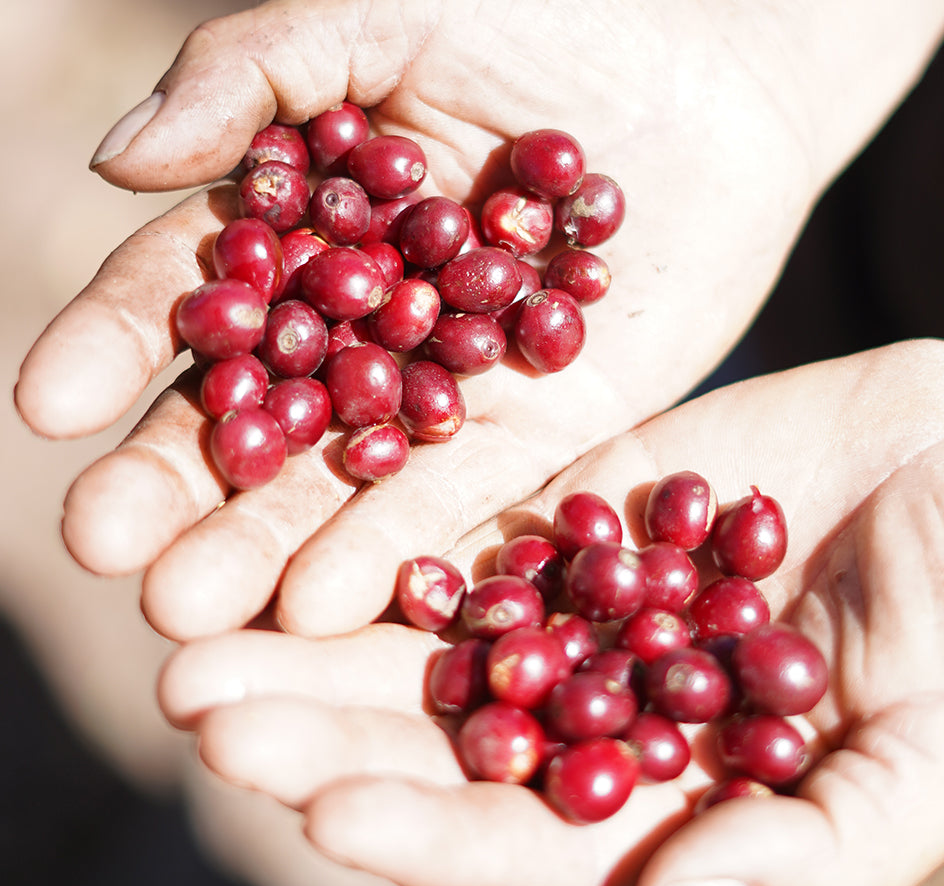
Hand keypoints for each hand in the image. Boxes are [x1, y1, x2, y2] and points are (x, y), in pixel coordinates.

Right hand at [15, 0, 943, 642]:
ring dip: (267, 544)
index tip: (46, 409)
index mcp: (308, 230)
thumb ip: (255, 79)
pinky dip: (396, 542)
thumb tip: (117, 165)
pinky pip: (462, 490)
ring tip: (192, 610)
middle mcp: (366, 326)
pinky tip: (323, 604)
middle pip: (258, 411)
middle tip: (103, 550)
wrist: (718, 67)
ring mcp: (452, 387)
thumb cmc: (547, 13)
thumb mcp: (385, 14)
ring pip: (345, 474)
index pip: (194, 294)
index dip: (114, 346)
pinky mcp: (543, 427)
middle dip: (179, 481)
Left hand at [157, 339, 943, 885]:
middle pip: (436, 725)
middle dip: (317, 723)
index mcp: (662, 793)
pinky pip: (470, 510)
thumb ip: (816, 847)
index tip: (320, 814)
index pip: (520, 834)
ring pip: (426, 620)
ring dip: (313, 629)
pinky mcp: (580, 495)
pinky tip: (296, 523)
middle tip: (194, 705)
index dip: (424, 829)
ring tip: (199, 624)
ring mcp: (578, 592)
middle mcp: (595, 698)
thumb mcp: (936, 756)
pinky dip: (389, 522)